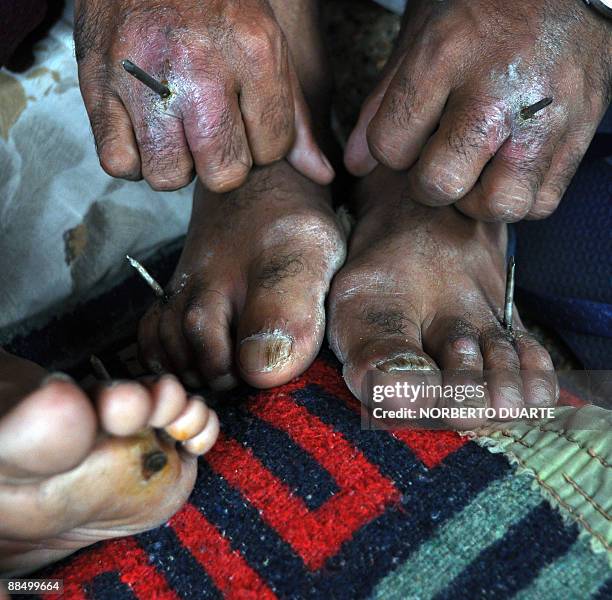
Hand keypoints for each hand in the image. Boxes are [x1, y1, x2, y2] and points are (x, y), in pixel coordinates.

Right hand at [74, 0, 333, 191]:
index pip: (272, 150)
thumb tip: (322, 175)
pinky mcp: (97, 84)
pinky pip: (119, 163)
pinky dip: (131, 157)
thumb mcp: (268, 48)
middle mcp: (199, 67)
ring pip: (167, 176)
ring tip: (175, 130)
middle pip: (223, 173)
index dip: (261, 146)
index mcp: (254, 51)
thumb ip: (295, 117)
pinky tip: (143, 131)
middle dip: (221, 164)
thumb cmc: (216, 6)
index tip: (245, 122)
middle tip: (210, 133)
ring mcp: (143, 75)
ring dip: (174, 164)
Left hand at [345, 0, 611, 220]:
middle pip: (441, 184)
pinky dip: (519, 196)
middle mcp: (496, 93)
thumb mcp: (423, 38)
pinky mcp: (578, 139)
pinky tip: (510, 169)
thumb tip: (356, 165)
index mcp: (446, 57)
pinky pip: (539, 203)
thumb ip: (383, 103)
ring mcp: (544, 119)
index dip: (391, 153)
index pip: (391, 147)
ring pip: (497, 204)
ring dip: (478, 199)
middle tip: (440, 162)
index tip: (408, 140)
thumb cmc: (487, 12)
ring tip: (479, 170)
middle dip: (430, 184)